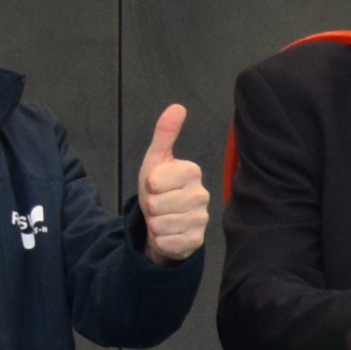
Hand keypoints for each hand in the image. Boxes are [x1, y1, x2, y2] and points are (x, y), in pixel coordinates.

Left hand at [135, 105, 207, 258]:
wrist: (163, 222)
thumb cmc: (159, 189)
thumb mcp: (156, 161)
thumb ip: (165, 134)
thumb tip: (177, 107)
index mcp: (192, 171)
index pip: (155, 181)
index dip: (148, 186)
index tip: (155, 186)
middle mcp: (202, 194)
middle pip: (156, 204)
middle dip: (150, 207)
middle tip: (157, 205)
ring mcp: (202, 219)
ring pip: (161, 224)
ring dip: (154, 225)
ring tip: (162, 219)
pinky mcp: (197, 241)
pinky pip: (168, 242)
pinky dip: (161, 240)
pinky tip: (168, 234)